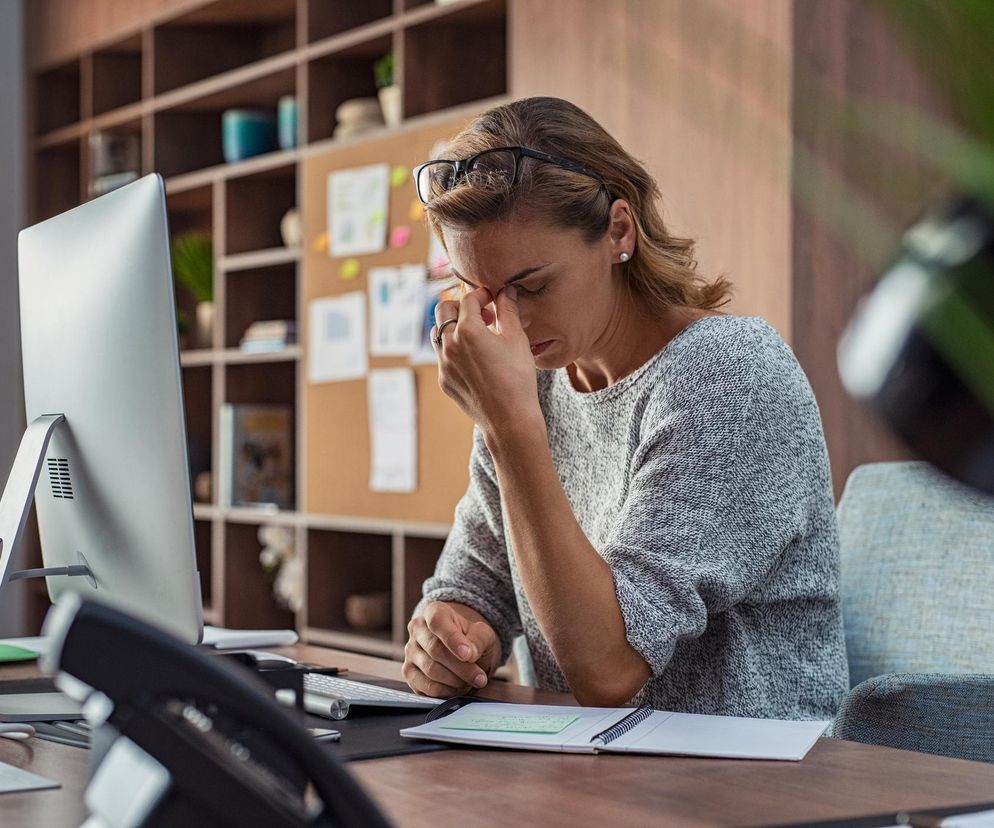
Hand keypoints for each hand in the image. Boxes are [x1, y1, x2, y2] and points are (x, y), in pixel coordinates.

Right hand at [403, 601, 501, 696]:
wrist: (461, 649)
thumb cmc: (470, 638)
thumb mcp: (482, 634)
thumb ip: (478, 640)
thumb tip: (469, 654)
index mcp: (434, 612)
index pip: (438, 622)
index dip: (453, 640)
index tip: (468, 656)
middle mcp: (417, 629)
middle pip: (435, 650)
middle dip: (462, 668)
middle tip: (480, 678)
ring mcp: (410, 651)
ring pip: (431, 670)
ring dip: (455, 681)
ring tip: (471, 681)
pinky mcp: (409, 672)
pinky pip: (425, 687)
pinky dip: (445, 691)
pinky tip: (458, 688)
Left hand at [431, 286, 541, 435]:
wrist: (509, 419)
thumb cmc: (517, 378)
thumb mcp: (517, 339)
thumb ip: (508, 310)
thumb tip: (506, 291)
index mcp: (468, 330)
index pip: (468, 299)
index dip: (482, 295)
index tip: (492, 300)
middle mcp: (449, 344)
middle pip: (443, 310)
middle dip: (461, 306)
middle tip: (482, 315)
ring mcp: (443, 364)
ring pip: (438, 333)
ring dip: (453, 327)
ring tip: (476, 335)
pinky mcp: (444, 380)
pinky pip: (443, 357)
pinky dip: (454, 350)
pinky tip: (475, 359)